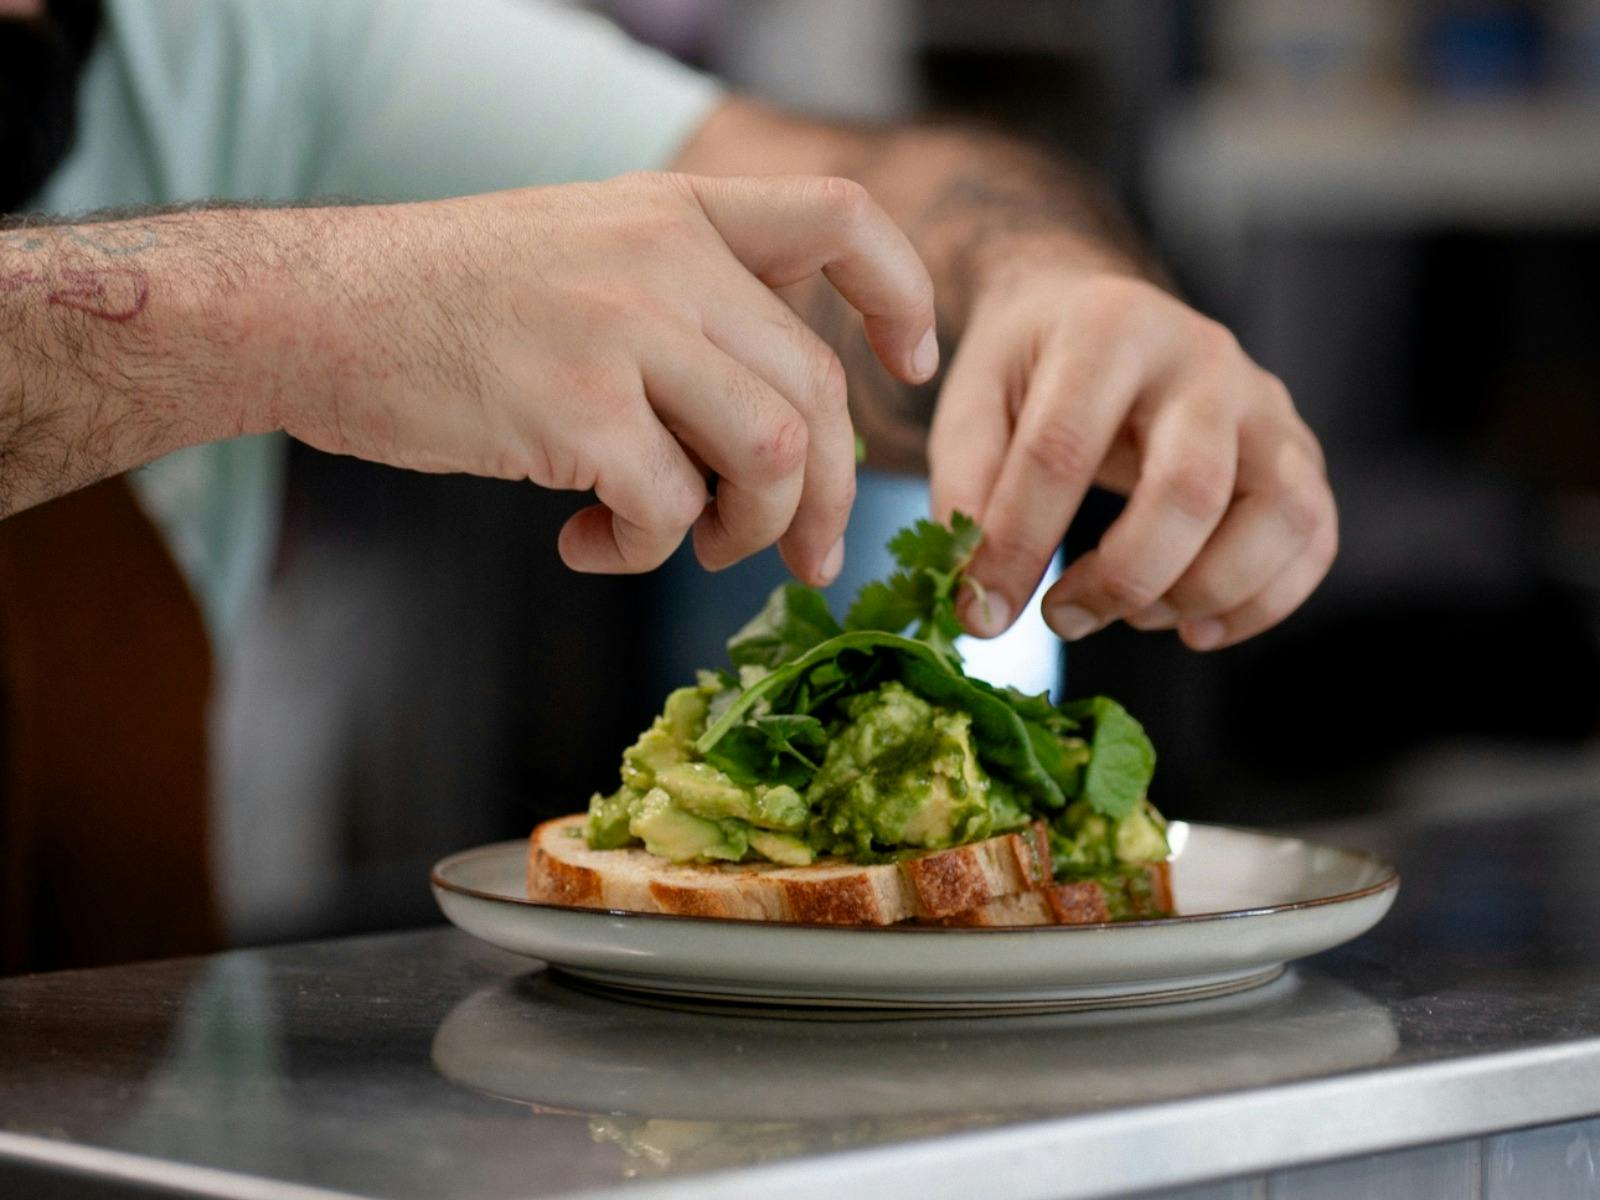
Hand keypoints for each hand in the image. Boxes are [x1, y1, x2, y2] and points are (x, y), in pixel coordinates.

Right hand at [268, 173, 936, 584]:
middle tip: (795, 556)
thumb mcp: (583, 252)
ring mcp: (621, 329)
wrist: (309, 308)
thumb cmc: (443, 302)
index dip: (901, 294)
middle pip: (814, 389)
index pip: (840, 218)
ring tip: (687, 544)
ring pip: (772, 451)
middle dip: (820, 496)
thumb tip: (772, 435)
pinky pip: (670, 506)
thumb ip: (683, 304)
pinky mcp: (574, 408)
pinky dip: (645, 549)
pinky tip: (591, 543)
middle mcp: (664, 260)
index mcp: (675, 213)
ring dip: (746, 528)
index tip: (912, 363)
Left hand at [929, 264, 1334, 650]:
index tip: (983, 613)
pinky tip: (1193, 625)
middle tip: (1063, 618)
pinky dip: (1262, 603)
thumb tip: (978, 596)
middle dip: (1123, 578)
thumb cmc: (1032, 369)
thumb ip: (966, 488)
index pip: (1063, 450)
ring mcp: (1265, 402)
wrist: (1102, 316)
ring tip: (1137, 615)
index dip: (1019, 544)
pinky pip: (1313, 537)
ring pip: (1280, 514)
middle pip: (1191, 488)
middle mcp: (1203, 357)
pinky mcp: (1298, 449)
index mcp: (1106, 330)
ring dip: (1204, 592)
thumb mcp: (973, 404)